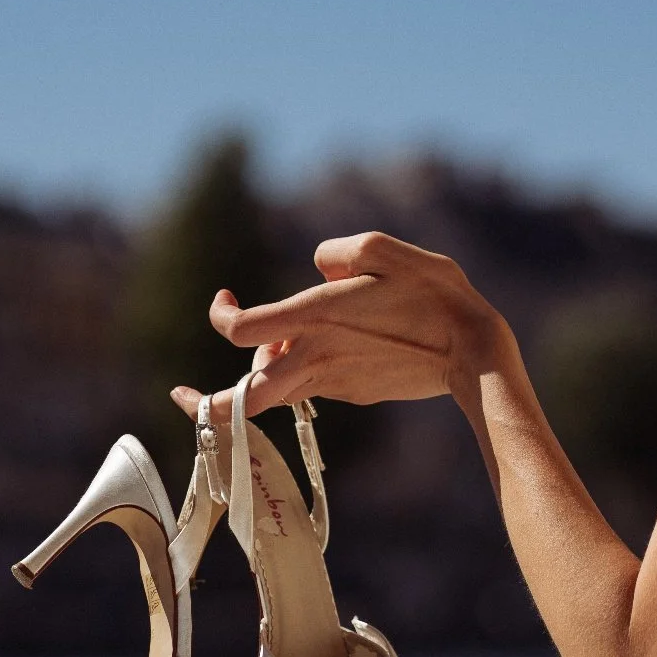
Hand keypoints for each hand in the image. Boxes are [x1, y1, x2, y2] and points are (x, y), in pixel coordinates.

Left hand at [169, 231, 510, 418]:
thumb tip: (320, 265)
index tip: (225, 300)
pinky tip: (332, 342)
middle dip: (206, 406)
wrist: (473, 350)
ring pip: (273, 395)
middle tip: (183, 397)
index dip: (220, 316)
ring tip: (275, 339)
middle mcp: (315, 357)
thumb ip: (339, 251)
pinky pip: (311, 385)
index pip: (239, 331)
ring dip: (261, 373)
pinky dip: (302, 369)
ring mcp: (333, 382)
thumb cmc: (432, 292)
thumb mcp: (386, 250)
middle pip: (242, 400)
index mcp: (314, 318)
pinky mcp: (352, 392)